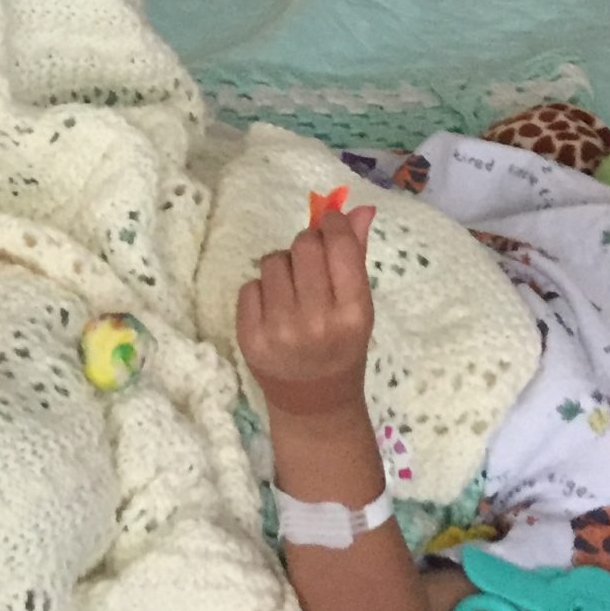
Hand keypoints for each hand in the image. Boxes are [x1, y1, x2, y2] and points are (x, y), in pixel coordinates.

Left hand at [236, 203, 377, 421]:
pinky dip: (261, 291)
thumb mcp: (359, 307)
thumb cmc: (341, 347)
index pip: (340, 246)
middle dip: (307, 245)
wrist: (314, 401)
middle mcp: (317, 321)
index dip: (332, 225)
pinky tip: (274, 311)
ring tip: (293, 292)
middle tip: (311, 264)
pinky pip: (249, 286)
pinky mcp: (250, 337)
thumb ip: (356, 256)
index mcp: (353, 313)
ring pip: (273, 261)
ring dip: (282, 267)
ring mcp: (280, 330)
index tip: (329, 223)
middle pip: (304, 247)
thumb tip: (360, 208)